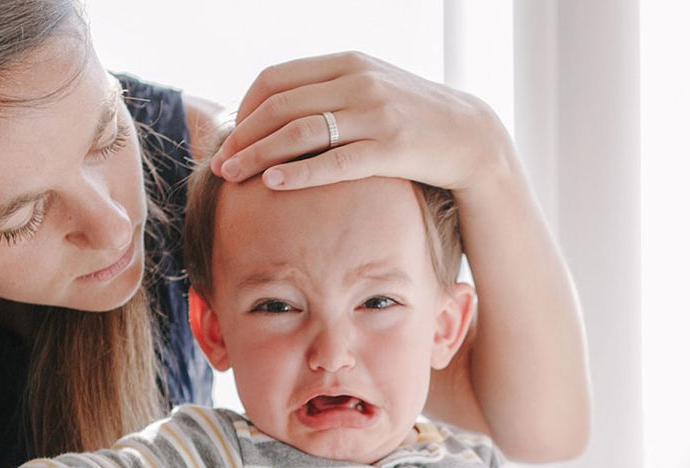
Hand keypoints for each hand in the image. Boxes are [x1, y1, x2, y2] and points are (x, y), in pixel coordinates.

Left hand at [209, 51, 507, 191]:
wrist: (470, 134)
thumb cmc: (409, 115)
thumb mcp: (367, 88)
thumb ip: (325, 92)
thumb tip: (270, 112)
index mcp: (346, 63)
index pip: (275, 78)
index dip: (243, 108)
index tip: (230, 135)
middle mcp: (358, 81)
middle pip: (279, 106)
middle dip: (241, 136)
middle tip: (220, 163)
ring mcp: (375, 113)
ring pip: (299, 132)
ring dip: (257, 155)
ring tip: (231, 176)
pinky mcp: (391, 147)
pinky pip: (335, 161)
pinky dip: (299, 173)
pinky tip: (272, 184)